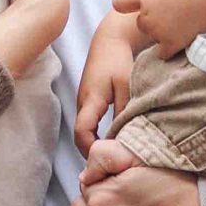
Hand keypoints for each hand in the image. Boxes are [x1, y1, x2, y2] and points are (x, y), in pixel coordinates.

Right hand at [74, 13, 137, 157]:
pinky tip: (111, 141)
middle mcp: (82, 104)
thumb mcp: (126, 85)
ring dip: (93, 144)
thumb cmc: (118, 60)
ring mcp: (83, 103)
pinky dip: (96, 135)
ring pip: (83, 132)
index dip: (90, 149)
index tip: (105, 158)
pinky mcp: (88, 102)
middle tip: (110, 165)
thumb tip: (124, 136)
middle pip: (79, 136)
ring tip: (111, 156)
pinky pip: (87, 125)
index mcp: (90, 100)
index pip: (81, 132)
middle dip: (90, 152)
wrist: (108, 40)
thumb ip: (124, 110)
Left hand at [111, 0, 205, 60]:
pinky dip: (171, 50)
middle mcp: (147, 14)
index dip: (124, 5)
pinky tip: (182, 42)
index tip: (121, 7)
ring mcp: (157, 30)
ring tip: (185, 24)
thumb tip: (151, 0)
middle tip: (175, 17)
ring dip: (165, 36)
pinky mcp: (169, 42)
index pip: (121, 1)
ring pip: (155, 38)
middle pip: (142, 25)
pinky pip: (163, 53)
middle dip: (153, 24)